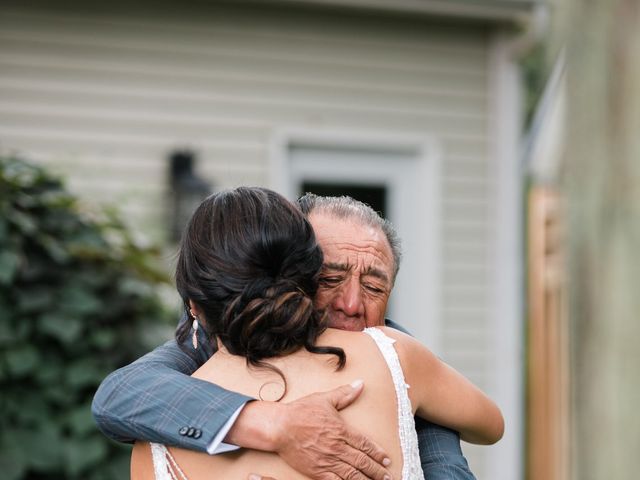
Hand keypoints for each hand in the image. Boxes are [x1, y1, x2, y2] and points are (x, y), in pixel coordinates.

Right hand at [229, 381, 391, 479]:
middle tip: (388, 477)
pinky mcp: (317, 471)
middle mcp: (337, 447)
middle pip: (362, 461)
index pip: (365, 444)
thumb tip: (360, 384)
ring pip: (352, 474)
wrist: (279, 427)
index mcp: (341, 430)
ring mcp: (327, 460)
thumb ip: (344, 394)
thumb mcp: (324, 399)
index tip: (387, 460)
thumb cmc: (300, 412)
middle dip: (377, 470)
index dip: (378, 453)